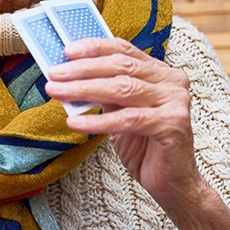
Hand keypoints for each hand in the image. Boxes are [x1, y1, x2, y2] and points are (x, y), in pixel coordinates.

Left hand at [43, 38, 206, 212]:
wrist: (171, 181)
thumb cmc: (143, 145)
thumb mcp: (120, 110)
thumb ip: (104, 91)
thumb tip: (67, 76)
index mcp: (160, 72)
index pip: (124, 50)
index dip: (94, 48)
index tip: (66, 51)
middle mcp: (172, 82)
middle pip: (121, 66)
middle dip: (82, 69)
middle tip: (54, 73)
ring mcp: (175, 101)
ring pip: (123, 88)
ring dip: (84, 89)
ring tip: (57, 92)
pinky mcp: (173, 124)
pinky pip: (127, 119)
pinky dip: (98, 120)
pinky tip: (74, 122)